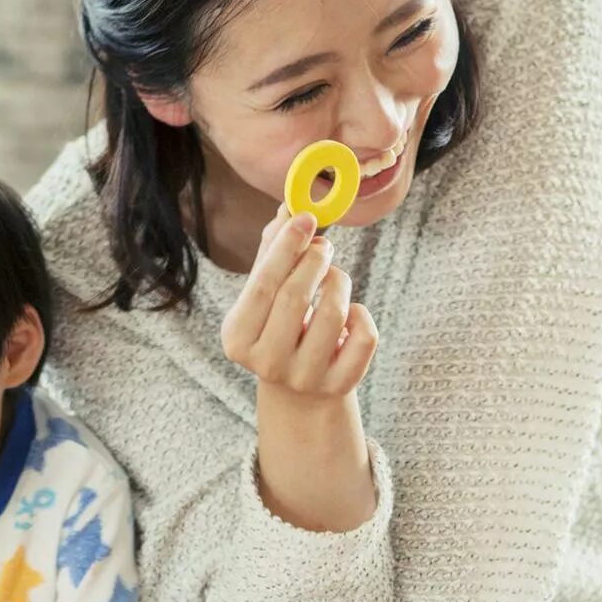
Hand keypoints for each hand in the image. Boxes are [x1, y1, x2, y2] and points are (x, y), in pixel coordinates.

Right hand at [220, 211, 379, 406]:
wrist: (299, 391)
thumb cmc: (278, 328)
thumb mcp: (264, 296)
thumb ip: (272, 254)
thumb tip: (287, 210)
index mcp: (238, 339)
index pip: (263, 285)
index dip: (286, 247)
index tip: (305, 218)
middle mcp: (267, 364)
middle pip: (295, 297)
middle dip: (315, 261)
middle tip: (324, 246)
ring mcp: (305, 379)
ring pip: (334, 314)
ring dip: (340, 282)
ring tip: (334, 278)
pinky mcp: (340, 385)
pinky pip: (363, 336)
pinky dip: (361, 314)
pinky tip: (349, 314)